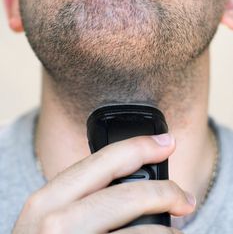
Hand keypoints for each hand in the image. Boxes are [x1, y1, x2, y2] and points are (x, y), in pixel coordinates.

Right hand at [13, 134, 194, 232]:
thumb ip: (79, 195)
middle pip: (129, 195)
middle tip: (184, 198)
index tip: (166, 142)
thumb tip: (129, 177)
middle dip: (165, 191)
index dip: (139, 147)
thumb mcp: (49, 216)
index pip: (102, 161)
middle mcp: (57, 224)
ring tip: (173, 232)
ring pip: (144, 231)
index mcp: (46, 200)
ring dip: (167, 231)